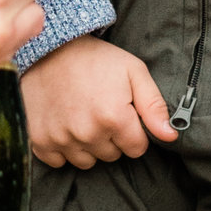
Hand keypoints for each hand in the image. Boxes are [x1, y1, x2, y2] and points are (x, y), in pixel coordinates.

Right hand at [22, 35, 175, 170]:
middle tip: (100, 110)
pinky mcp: (40, 141)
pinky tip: (64, 125)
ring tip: (82, 117)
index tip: (123, 113)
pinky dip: (63, 148)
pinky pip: (59, 162)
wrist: (49, 48)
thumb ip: (154, 106)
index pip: (137, 149)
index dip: (133, 131)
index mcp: (113, 117)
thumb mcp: (133, 72)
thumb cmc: (96, 60)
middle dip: (111, 138)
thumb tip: (170, 136)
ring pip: (87, 162)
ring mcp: (61, 139)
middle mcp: (87, 133)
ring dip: (88, 145)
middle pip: (112, 156)